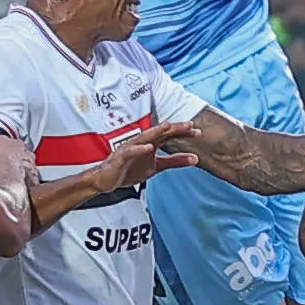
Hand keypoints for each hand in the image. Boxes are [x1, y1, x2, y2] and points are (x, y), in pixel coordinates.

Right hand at [83, 119, 200, 193]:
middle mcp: (141, 143)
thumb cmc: (130, 169)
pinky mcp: (120, 157)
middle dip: (174, 128)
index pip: (169, 135)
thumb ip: (175, 161)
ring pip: (145, 138)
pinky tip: (149, 148)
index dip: (182, 133)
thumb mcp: (157, 167)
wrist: (106, 180)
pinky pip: (130, 152)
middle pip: (159, 133)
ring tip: (169, 127)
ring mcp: (130, 148)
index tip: (198, 132)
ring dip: (156, 132)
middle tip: (189, 125)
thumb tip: (195, 158)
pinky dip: (139, 149)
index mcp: (151, 144)